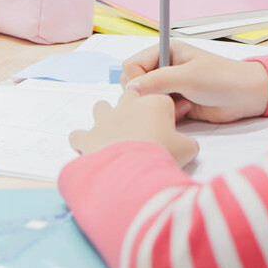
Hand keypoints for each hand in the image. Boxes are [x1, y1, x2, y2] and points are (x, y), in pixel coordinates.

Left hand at [69, 90, 198, 166]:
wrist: (133, 170)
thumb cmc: (161, 154)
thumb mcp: (187, 149)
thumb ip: (187, 143)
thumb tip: (187, 147)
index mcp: (153, 103)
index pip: (162, 101)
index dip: (166, 116)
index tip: (169, 131)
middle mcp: (127, 106)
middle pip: (130, 97)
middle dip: (135, 110)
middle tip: (143, 132)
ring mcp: (105, 119)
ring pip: (101, 107)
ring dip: (106, 118)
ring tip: (114, 136)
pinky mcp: (89, 136)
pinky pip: (79, 134)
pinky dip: (83, 142)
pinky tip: (91, 152)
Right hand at [121, 41, 267, 123]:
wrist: (247, 96)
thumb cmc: (223, 78)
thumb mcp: (188, 76)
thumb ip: (158, 81)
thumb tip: (130, 89)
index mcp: (166, 52)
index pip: (132, 65)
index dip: (136, 79)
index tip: (148, 90)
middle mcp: (164, 68)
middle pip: (136, 84)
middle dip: (149, 95)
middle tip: (168, 98)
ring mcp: (170, 87)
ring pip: (147, 100)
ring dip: (160, 106)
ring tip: (182, 105)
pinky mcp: (176, 103)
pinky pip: (159, 111)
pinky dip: (168, 115)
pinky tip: (186, 111)